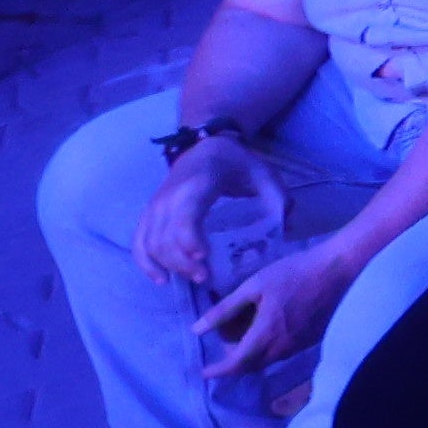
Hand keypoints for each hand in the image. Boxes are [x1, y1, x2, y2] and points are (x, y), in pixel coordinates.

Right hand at [133, 131, 278, 287]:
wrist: (204, 147)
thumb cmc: (235, 163)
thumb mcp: (262, 173)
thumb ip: (278, 198)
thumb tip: (288, 230)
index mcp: (196, 186)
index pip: (184, 218)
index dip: (189, 241)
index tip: (203, 259)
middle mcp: (169, 198)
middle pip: (164, 237)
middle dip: (183, 263)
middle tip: (207, 278)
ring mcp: (155, 206)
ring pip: (150, 243)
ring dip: (168, 266)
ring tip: (194, 279)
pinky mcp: (149, 214)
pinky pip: (139, 241)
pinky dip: (146, 262)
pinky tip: (161, 279)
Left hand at [196, 231, 358, 376]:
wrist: (338, 270)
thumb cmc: (294, 273)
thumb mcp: (254, 285)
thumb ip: (225, 309)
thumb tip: (197, 329)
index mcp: (265, 334)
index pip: (235, 363)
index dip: (217, 370)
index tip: (204, 371)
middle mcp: (282, 347)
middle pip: (251, 366)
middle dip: (233, 360)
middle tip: (223, 343)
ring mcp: (298, 345)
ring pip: (267, 359)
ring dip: (251, 354)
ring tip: (243, 333)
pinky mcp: (310, 339)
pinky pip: (282, 352)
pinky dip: (268, 348)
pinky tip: (268, 328)